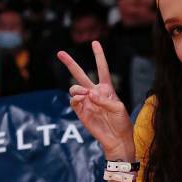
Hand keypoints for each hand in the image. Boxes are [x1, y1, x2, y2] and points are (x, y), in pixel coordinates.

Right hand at [58, 41, 133, 155]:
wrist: (117, 139)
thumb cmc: (121, 123)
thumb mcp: (118, 108)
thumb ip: (104, 99)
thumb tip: (89, 94)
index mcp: (107, 89)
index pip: (102, 69)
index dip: (99, 56)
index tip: (95, 42)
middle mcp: (94, 93)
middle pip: (80, 74)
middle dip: (70, 63)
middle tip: (59, 53)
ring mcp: (86, 102)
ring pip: (74, 88)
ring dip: (77, 88)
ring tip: (85, 94)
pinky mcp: (81, 112)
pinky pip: (73, 101)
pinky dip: (75, 98)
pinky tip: (81, 99)